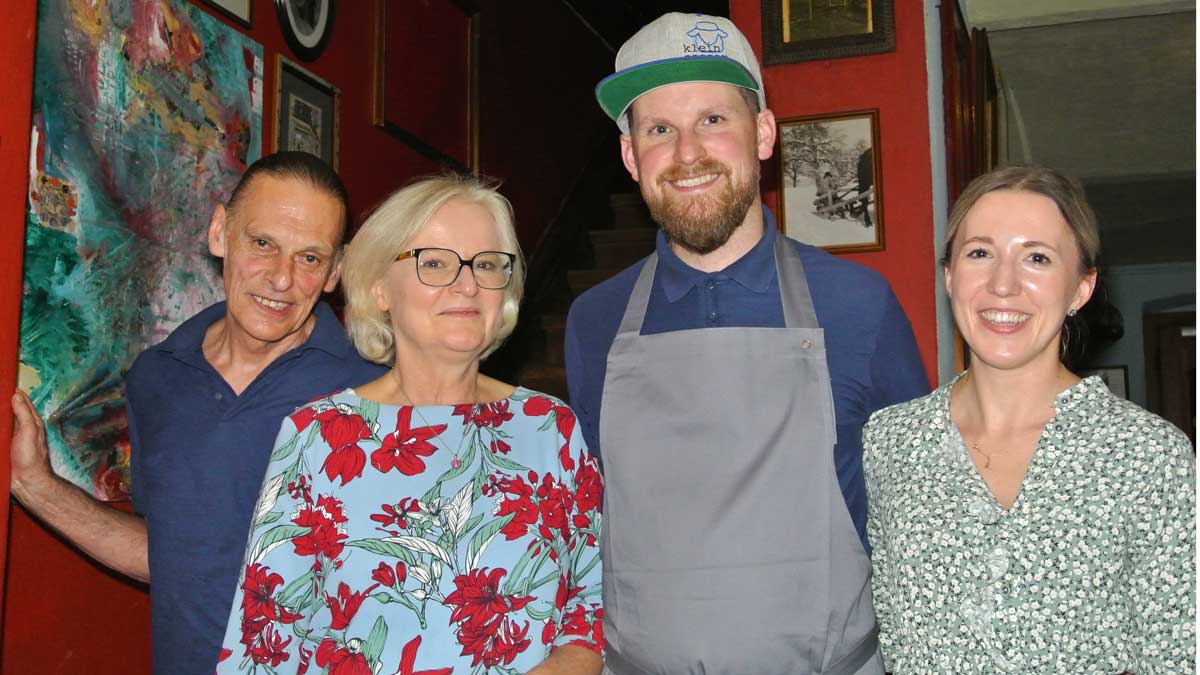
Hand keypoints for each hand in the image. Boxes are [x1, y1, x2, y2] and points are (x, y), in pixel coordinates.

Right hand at [10, 389, 56, 503]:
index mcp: (30, 421)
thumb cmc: (32, 459)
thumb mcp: (30, 432)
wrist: (27, 482)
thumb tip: (16, 395)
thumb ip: (24, 413)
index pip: (20, 400)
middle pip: (7, 408)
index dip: (11, 390)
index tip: (1, 382)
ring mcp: (10, 436)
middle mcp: (20, 426)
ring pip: (1, 420)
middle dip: (1, 401)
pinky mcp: (2, 445)